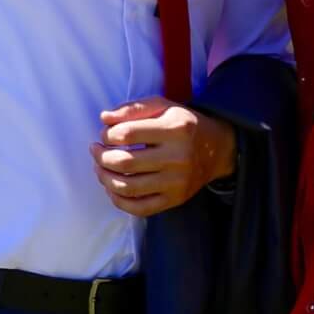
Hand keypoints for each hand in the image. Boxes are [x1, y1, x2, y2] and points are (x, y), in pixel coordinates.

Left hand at [92, 97, 237, 215]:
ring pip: (128, 187)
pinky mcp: (176, 199)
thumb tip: (104, 118)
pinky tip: (112, 189)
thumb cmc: (184, 125)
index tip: (105, 134)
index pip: (127, 134)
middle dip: (101, 157)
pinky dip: (119, 201)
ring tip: (100, 169)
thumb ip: (133, 108)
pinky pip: (140, 208)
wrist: (218, 149)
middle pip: (124, 162)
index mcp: (175, 129)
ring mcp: (177, 182)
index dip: (107, 135)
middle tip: (96, 151)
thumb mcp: (164, 106)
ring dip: (105, 178)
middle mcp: (178, 157)